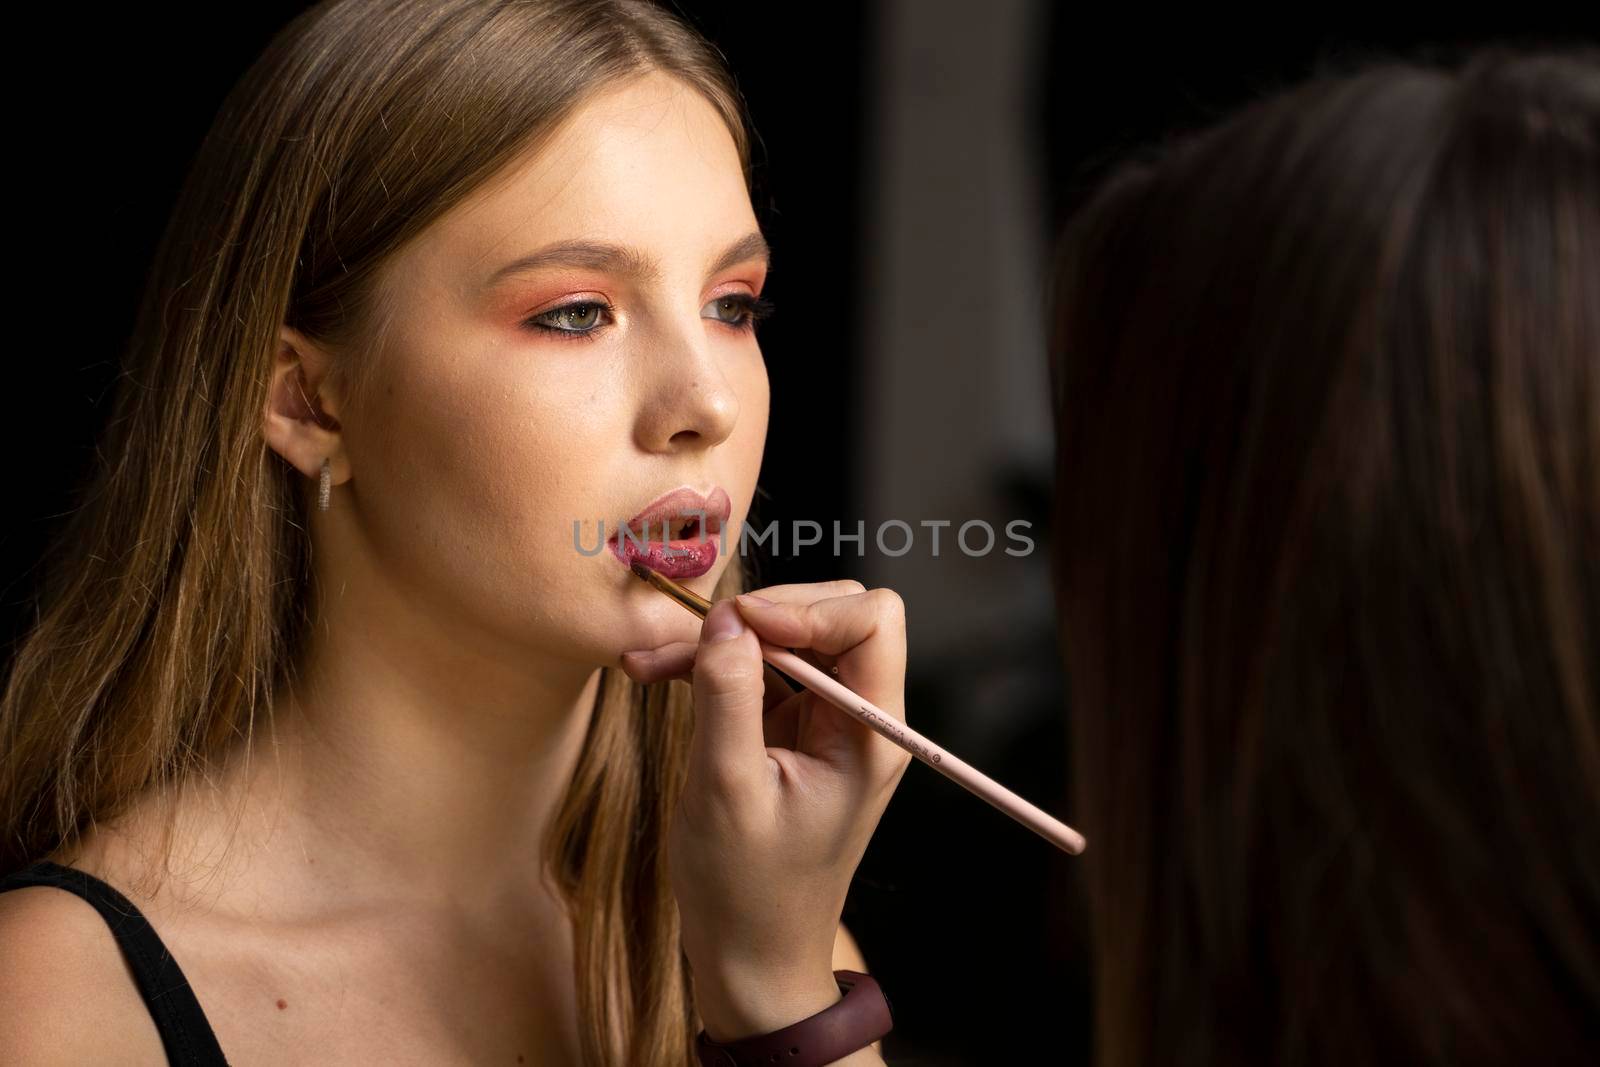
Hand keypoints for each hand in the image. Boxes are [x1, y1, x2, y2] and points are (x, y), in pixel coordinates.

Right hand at [620, 580, 910, 1040]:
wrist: (749, 958)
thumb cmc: (746, 890)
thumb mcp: (726, 788)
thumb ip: (728, 695)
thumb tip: (727, 618)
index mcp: (870, 734)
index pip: (872, 622)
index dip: (808, 609)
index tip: (743, 627)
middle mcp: (858, 718)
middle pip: (834, 614)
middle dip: (764, 616)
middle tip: (702, 639)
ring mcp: (823, 722)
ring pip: (788, 637)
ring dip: (723, 641)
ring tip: (650, 661)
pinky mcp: (788, 730)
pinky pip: (758, 672)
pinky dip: (710, 667)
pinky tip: (654, 674)